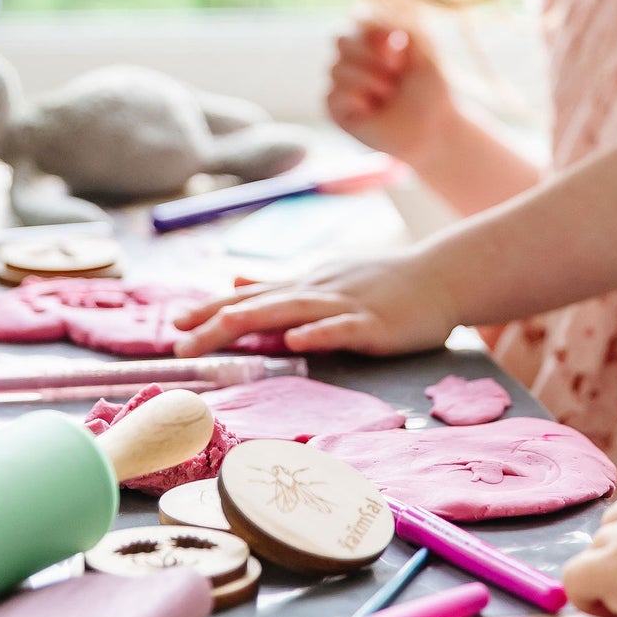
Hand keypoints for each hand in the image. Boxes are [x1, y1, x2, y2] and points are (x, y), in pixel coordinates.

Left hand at [171, 247, 459, 358]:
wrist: (441, 275)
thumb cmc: (383, 281)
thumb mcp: (324, 276)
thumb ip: (279, 284)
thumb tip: (235, 279)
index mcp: (304, 285)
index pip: (249, 297)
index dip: (212, 308)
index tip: (175, 323)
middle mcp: (316, 290)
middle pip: (259, 305)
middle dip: (216, 323)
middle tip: (178, 342)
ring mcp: (345, 305)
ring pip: (289, 312)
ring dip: (249, 324)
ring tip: (212, 337)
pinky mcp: (374, 324)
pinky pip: (342, 328)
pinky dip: (317, 333)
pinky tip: (295, 341)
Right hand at [326, 16, 462, 173]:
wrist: (436, 128)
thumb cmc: (432, 89)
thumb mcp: (422, 46)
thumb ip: (395, 21)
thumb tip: (359, 11)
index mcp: (373, 41)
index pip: (357, 19)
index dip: (375, 30)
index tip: (400, 45)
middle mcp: (355, 59)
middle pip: (340, 38)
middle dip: (370, 54)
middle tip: (397, 71)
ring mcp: (344, 84)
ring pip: (335, 68)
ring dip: (369, 79)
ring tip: (390, 94)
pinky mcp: (337, 110)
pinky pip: (331, 94)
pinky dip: (356, 98)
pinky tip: (373, 109)